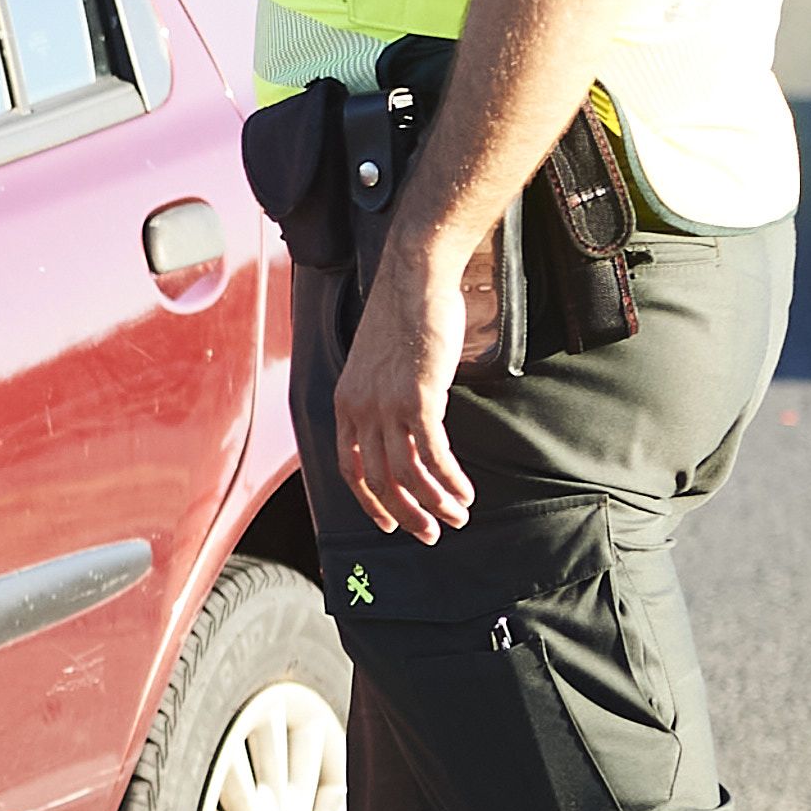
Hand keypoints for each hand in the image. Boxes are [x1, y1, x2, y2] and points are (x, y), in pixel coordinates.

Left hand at [331, 233, 482, 541]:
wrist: (414, 277)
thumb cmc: (403, 315)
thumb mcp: (378, 363)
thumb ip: (381, 396)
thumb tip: (403, 427)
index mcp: (345, 402)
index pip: (350, 468)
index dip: (370, 502)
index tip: (390, 522)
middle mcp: (360, 408)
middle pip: (380, 480)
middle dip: (408, 514)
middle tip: (432, 533)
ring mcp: (387, 405)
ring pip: (408, 474)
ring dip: (435, 503)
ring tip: (458, 516)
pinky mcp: (417, 398)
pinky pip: (433, 454)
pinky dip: (450, 480)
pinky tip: (465, 491)